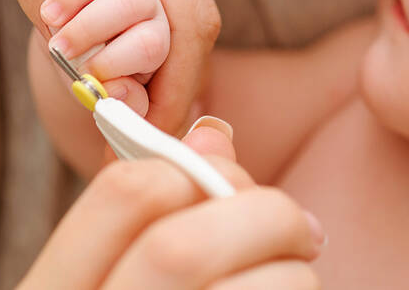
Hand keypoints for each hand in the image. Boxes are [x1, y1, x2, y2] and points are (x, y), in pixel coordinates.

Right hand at [18, 120, 322, 288]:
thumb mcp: (110, 281)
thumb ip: (152, 216)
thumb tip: (215, 135)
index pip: (126, 191)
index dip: (190, 169)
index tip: (223, 185)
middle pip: (188, 245)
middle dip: (264, 213)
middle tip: (298, 226)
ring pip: (265, 289)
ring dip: (298, 272)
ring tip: (297, 277)